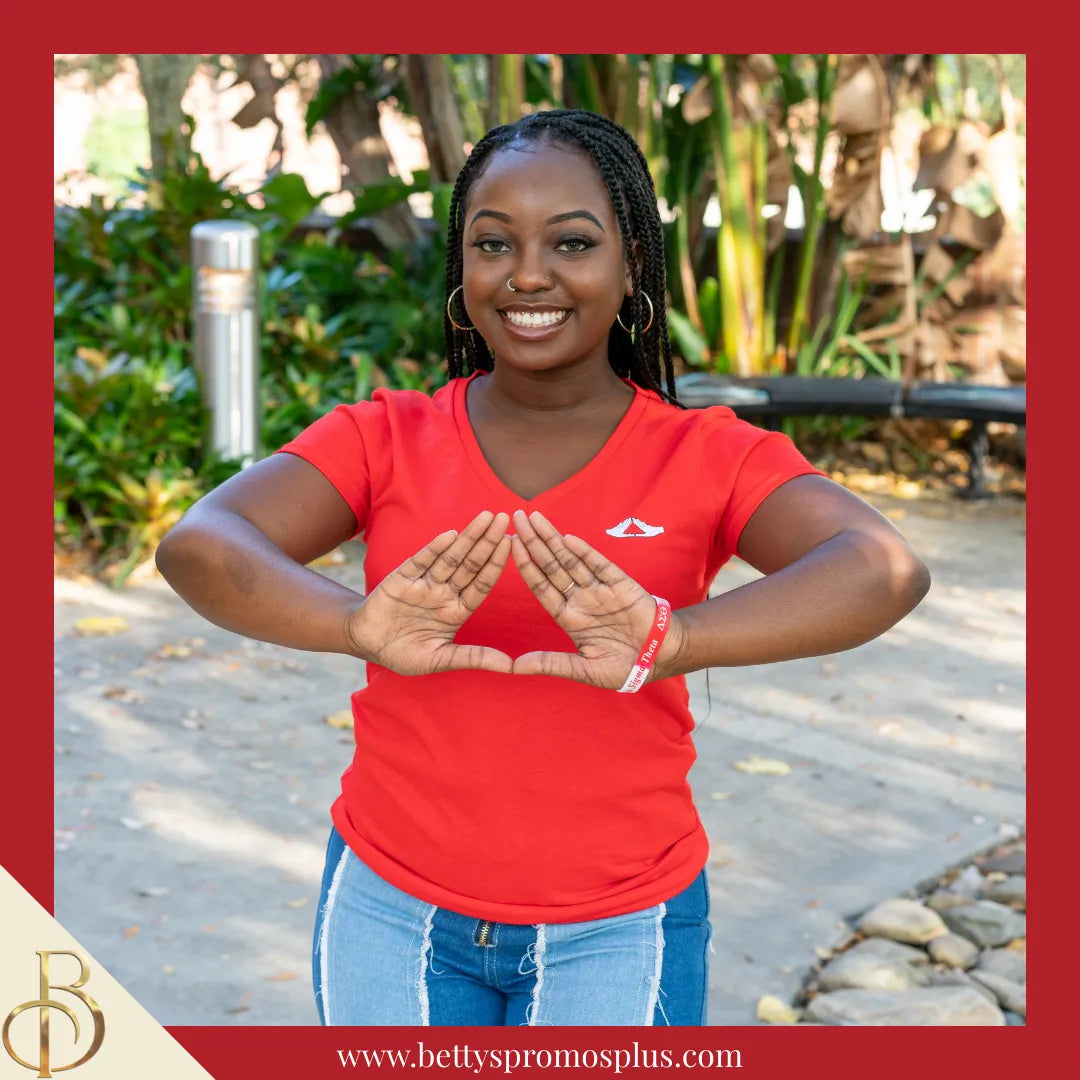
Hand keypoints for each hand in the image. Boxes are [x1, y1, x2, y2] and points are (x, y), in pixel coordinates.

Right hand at [347, 511, 512, 675]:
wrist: (365, 644)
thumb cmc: (403, 654)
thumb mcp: (440, 660)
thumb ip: (473, 657)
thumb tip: (510, 666)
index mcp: (457, 611)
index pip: (481, 584)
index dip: (496, 564)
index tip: (512, 545)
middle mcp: (444, 593)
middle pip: (470, 564)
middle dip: (487, 542)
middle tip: (505, 518)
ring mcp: (424, 583)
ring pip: (450, 557)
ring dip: (468, 537)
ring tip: (486, 517)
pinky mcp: (402, 578)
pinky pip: (421, 560)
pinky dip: (434, 548)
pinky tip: (450, 535)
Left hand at [510, 509, 683, 687]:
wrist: (661, 659)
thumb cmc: (623, 668)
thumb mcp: (583, 669)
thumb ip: (550, 664)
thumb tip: (514, 668)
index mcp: (569, 618)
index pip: (541, 587)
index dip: (526, 566)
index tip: (510, 546)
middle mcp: (580, 599)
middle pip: (551, 566)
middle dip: (534, 542)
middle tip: (516, 518)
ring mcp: (600, 590)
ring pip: (571, 560)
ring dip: (553, 539)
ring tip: (534, 518)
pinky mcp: (620, 584)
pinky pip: (599, 565)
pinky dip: (584, 552)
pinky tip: (567, 538)